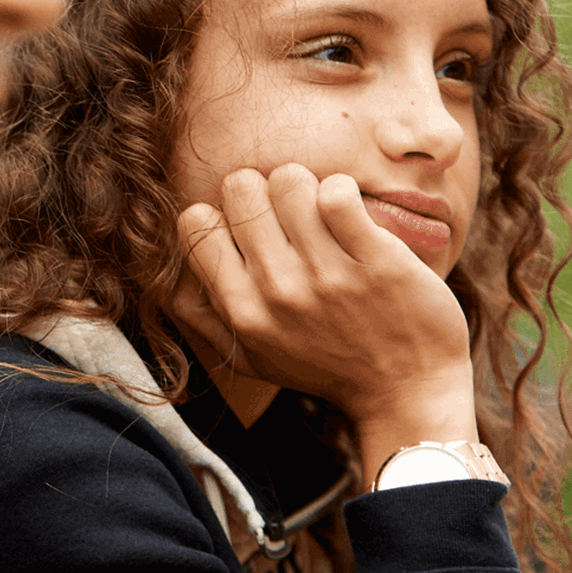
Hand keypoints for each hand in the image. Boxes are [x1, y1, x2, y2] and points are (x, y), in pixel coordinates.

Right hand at [174, 165, 476, 480]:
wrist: (407, 393)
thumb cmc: (326, 369)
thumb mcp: (252, 357)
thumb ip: (204, 318)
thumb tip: (164, 279)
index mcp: (242, 311)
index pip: (196, 222)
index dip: (221, 214)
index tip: (251, 230)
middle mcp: (278, 292)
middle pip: (240, 187)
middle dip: (264, 191)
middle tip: (290, 216)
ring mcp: (328, 276)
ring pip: (289, 180)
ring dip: (306, 187)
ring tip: (322, 213)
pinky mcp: (377, 260)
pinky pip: (338, 192)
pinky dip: (343, 191)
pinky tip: (351, 214)